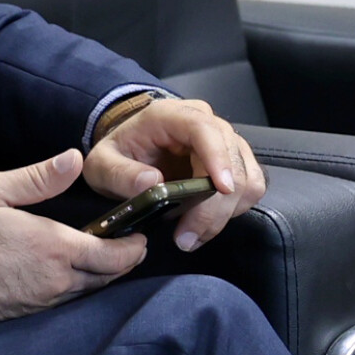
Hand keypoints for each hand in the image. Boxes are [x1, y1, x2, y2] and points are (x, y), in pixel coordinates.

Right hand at [0, 148, 143, 327]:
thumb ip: (38, 178)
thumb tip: (75, 160)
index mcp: (53, 247)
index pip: (114, 253)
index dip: (133, 245)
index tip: (141, 233)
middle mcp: (55, 281)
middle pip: (108, 276)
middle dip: (125, 260)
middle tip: (130, 244)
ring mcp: (41, 302)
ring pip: (88, 291)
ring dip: (102, 274)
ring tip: (105, 254)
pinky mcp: (26, 314)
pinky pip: (65, 301)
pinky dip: (78, 286)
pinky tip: (70, 271)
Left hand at [83, 91, 264, 252]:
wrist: (131, 148)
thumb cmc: (119, 153)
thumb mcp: (103, 164)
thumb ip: (121, 174)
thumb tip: (151, 183)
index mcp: (173, 116)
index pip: (205, 130)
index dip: (217, 158)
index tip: (221, 189)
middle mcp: (206, 122)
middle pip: (231, 161)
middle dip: (214, 206)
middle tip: (186, 238)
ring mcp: (224, 141)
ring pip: (246, 178)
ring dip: (225, 212)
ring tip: (193, 234)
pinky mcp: (234, 161)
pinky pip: (251, 186)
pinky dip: (234, 210)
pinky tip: (207, 224)